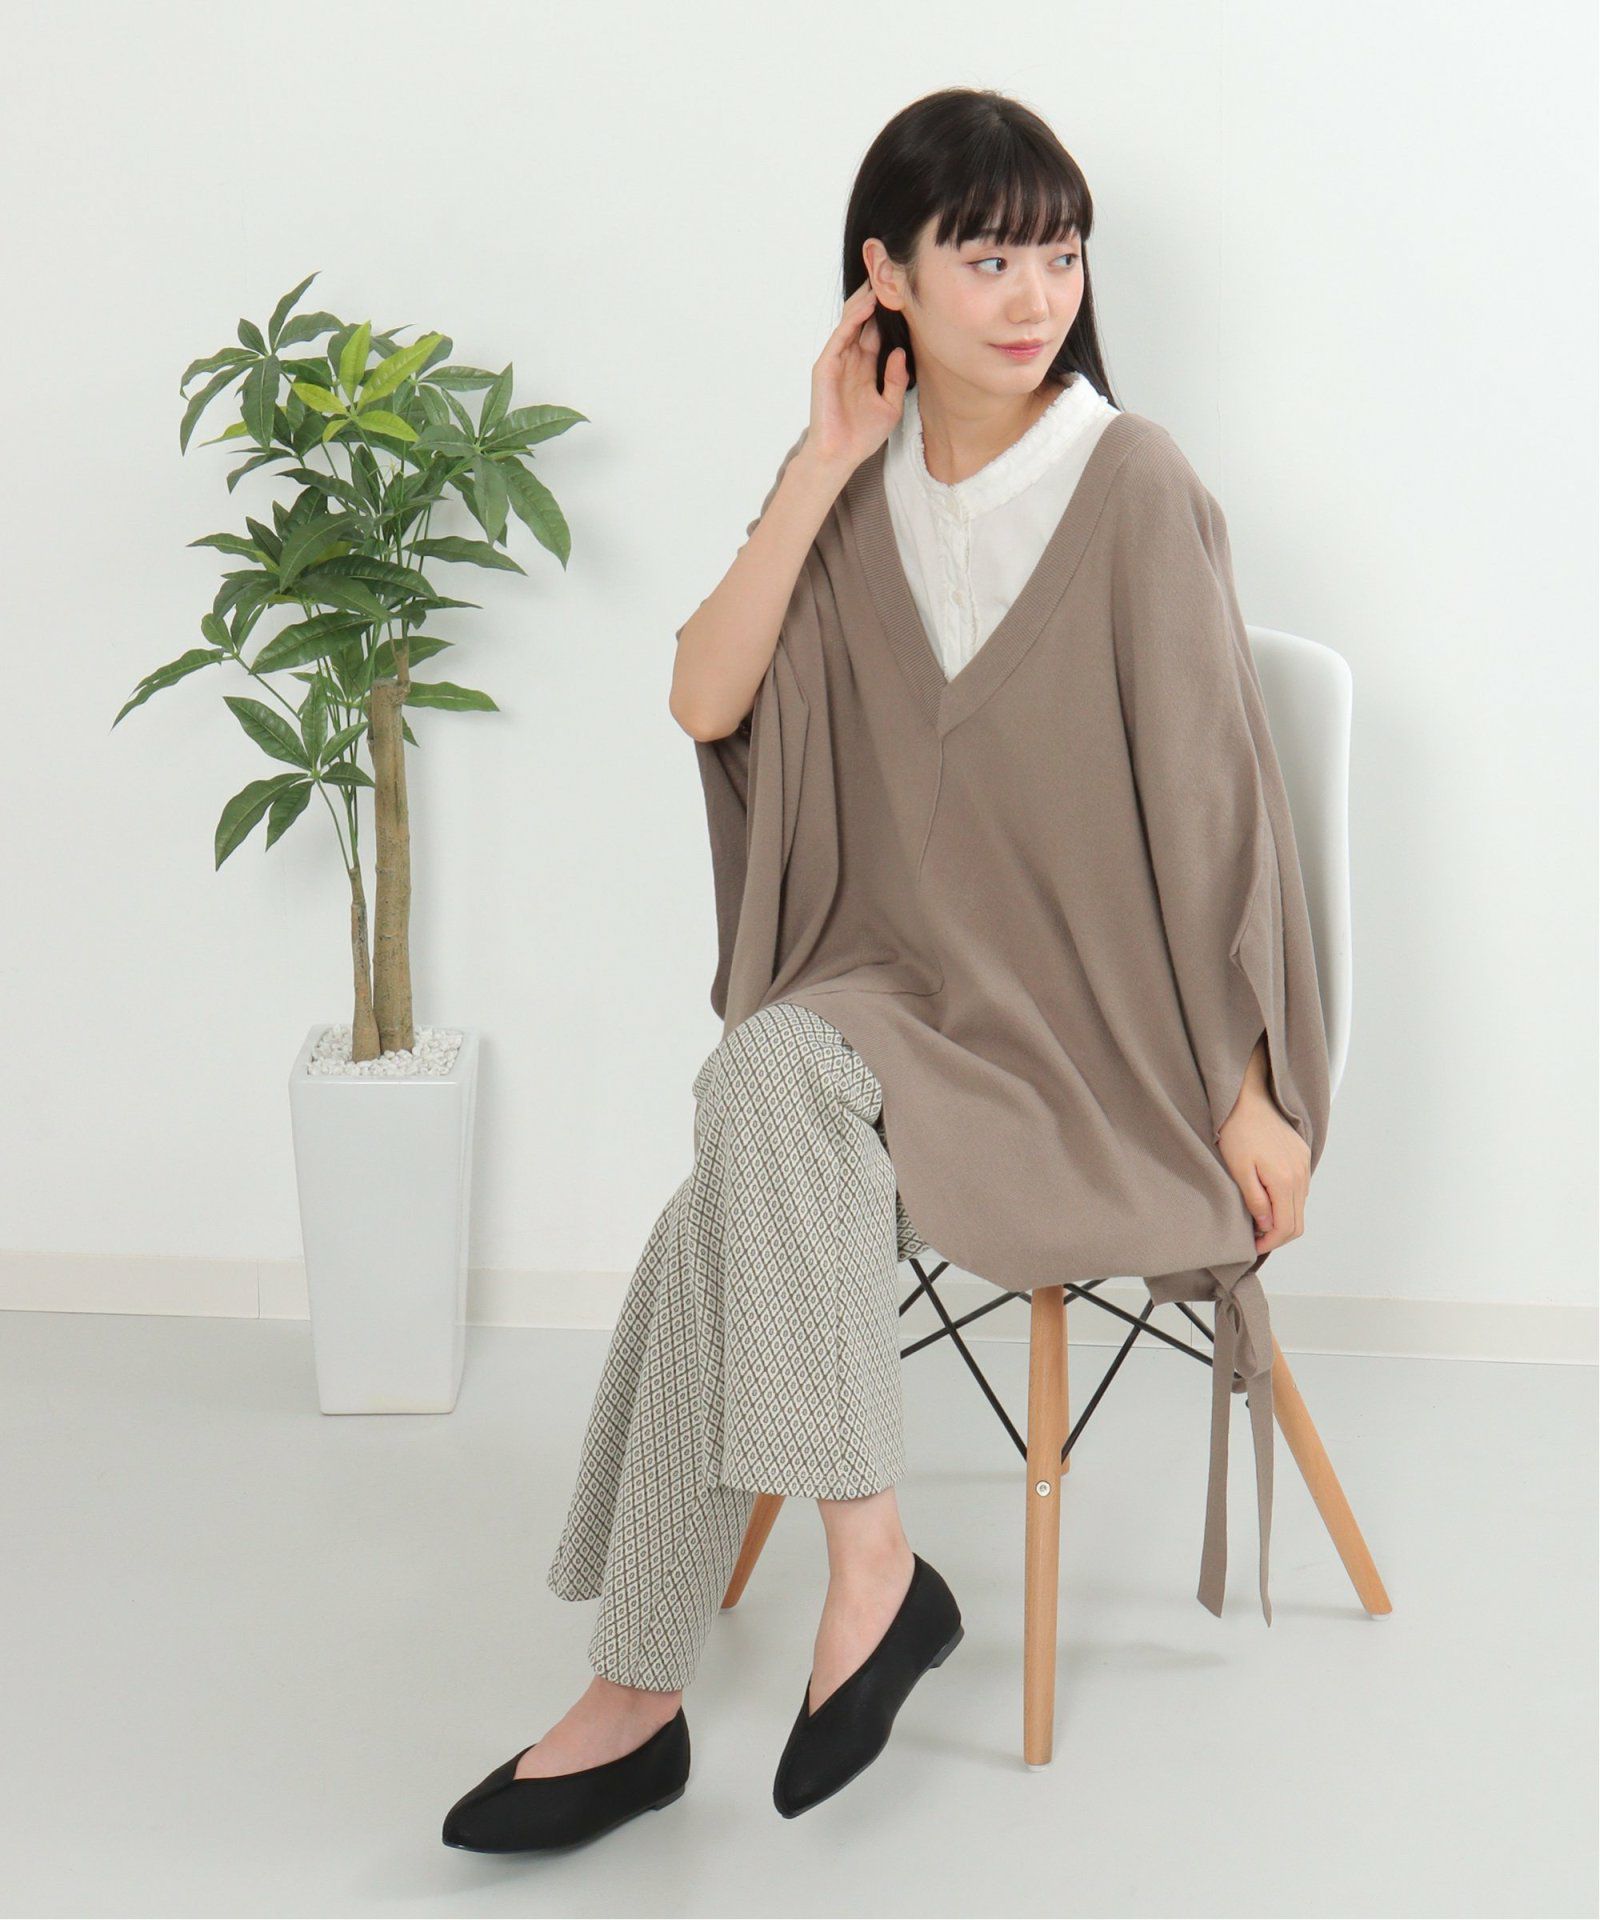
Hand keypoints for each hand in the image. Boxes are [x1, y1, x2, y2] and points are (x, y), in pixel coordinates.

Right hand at [804, 282, 909, 473]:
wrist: (840, 455)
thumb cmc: (862, 435)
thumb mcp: (890, 405)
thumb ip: (896, 378)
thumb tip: (901, 352)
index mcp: (866, 365)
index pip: (878, 329)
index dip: (889, 310)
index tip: (904, 289)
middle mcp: (851, 358)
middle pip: (864, 318)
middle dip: (876, 295)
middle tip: (891, 269)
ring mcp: (837, 360)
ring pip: (851, 321)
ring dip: (865, 299)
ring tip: (880, 276)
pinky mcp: (826, 366)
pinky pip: (841, 336)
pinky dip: (853, 319)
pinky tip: (867, 304)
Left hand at [1217, 1090, 1310, 1254]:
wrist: (1247, 1099)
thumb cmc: (1237, 1132)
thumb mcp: (1239, 1170)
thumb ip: (1256, 1201)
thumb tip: (1266, 1226)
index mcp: (1285, 1181)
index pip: (1286, 1227)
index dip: (1269, 1242)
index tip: (1251, 1246)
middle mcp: (1301, 1175)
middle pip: (1298, 1222)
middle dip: (1277, 1235)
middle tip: (1254, 1238)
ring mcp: (1304, 1165)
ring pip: (1300, 1207)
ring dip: (1282, 1219)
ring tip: (1258, 1219)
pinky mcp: (1302, 1156)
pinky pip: (1300, 1190)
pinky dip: (1287, 1203)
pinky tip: (1267, 1199)